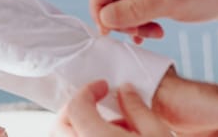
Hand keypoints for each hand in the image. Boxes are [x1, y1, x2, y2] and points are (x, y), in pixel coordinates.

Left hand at [55, 80, 170, 135]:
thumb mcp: (158, 132)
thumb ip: (136, 108)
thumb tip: (125, 91)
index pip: (75, 107)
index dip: (87, 91)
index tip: (102, 86)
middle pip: (59, 126)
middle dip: (75, 108)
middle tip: (96, 101)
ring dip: (82, 126)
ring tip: (117, 126)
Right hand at [90, 0, 217, 41]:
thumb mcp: (173, 0)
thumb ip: (136, 10)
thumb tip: (104, 18)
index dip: (99, 7)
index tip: (107, 31)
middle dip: (118, 19)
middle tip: (137, 35)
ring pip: (122, 6)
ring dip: (131, 24)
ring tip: (153, 34)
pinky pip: (136, 11)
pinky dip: (141, 24)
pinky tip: (155, 33)